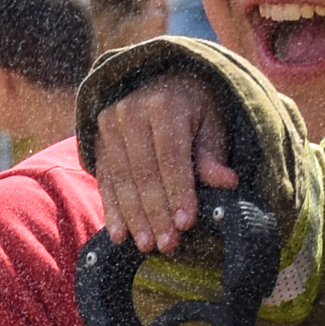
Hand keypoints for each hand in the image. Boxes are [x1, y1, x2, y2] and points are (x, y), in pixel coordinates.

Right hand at [90, 74, 235, 249]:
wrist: (161, 80)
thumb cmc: (195, 107)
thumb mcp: (211, 123)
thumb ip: (211, 154)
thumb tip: (227, 183)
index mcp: (163, 104)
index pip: (171, 156)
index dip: (178, 192)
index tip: (186, 223)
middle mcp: (129, 112)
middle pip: (144, 172)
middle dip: (156, 213)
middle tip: (168, 244)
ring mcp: (108, 126)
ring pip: (122, 180)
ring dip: (134, 217)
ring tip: (147, 245)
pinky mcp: (97, 142)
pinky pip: (105, 181)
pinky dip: (113, 210)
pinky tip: (120, 235)